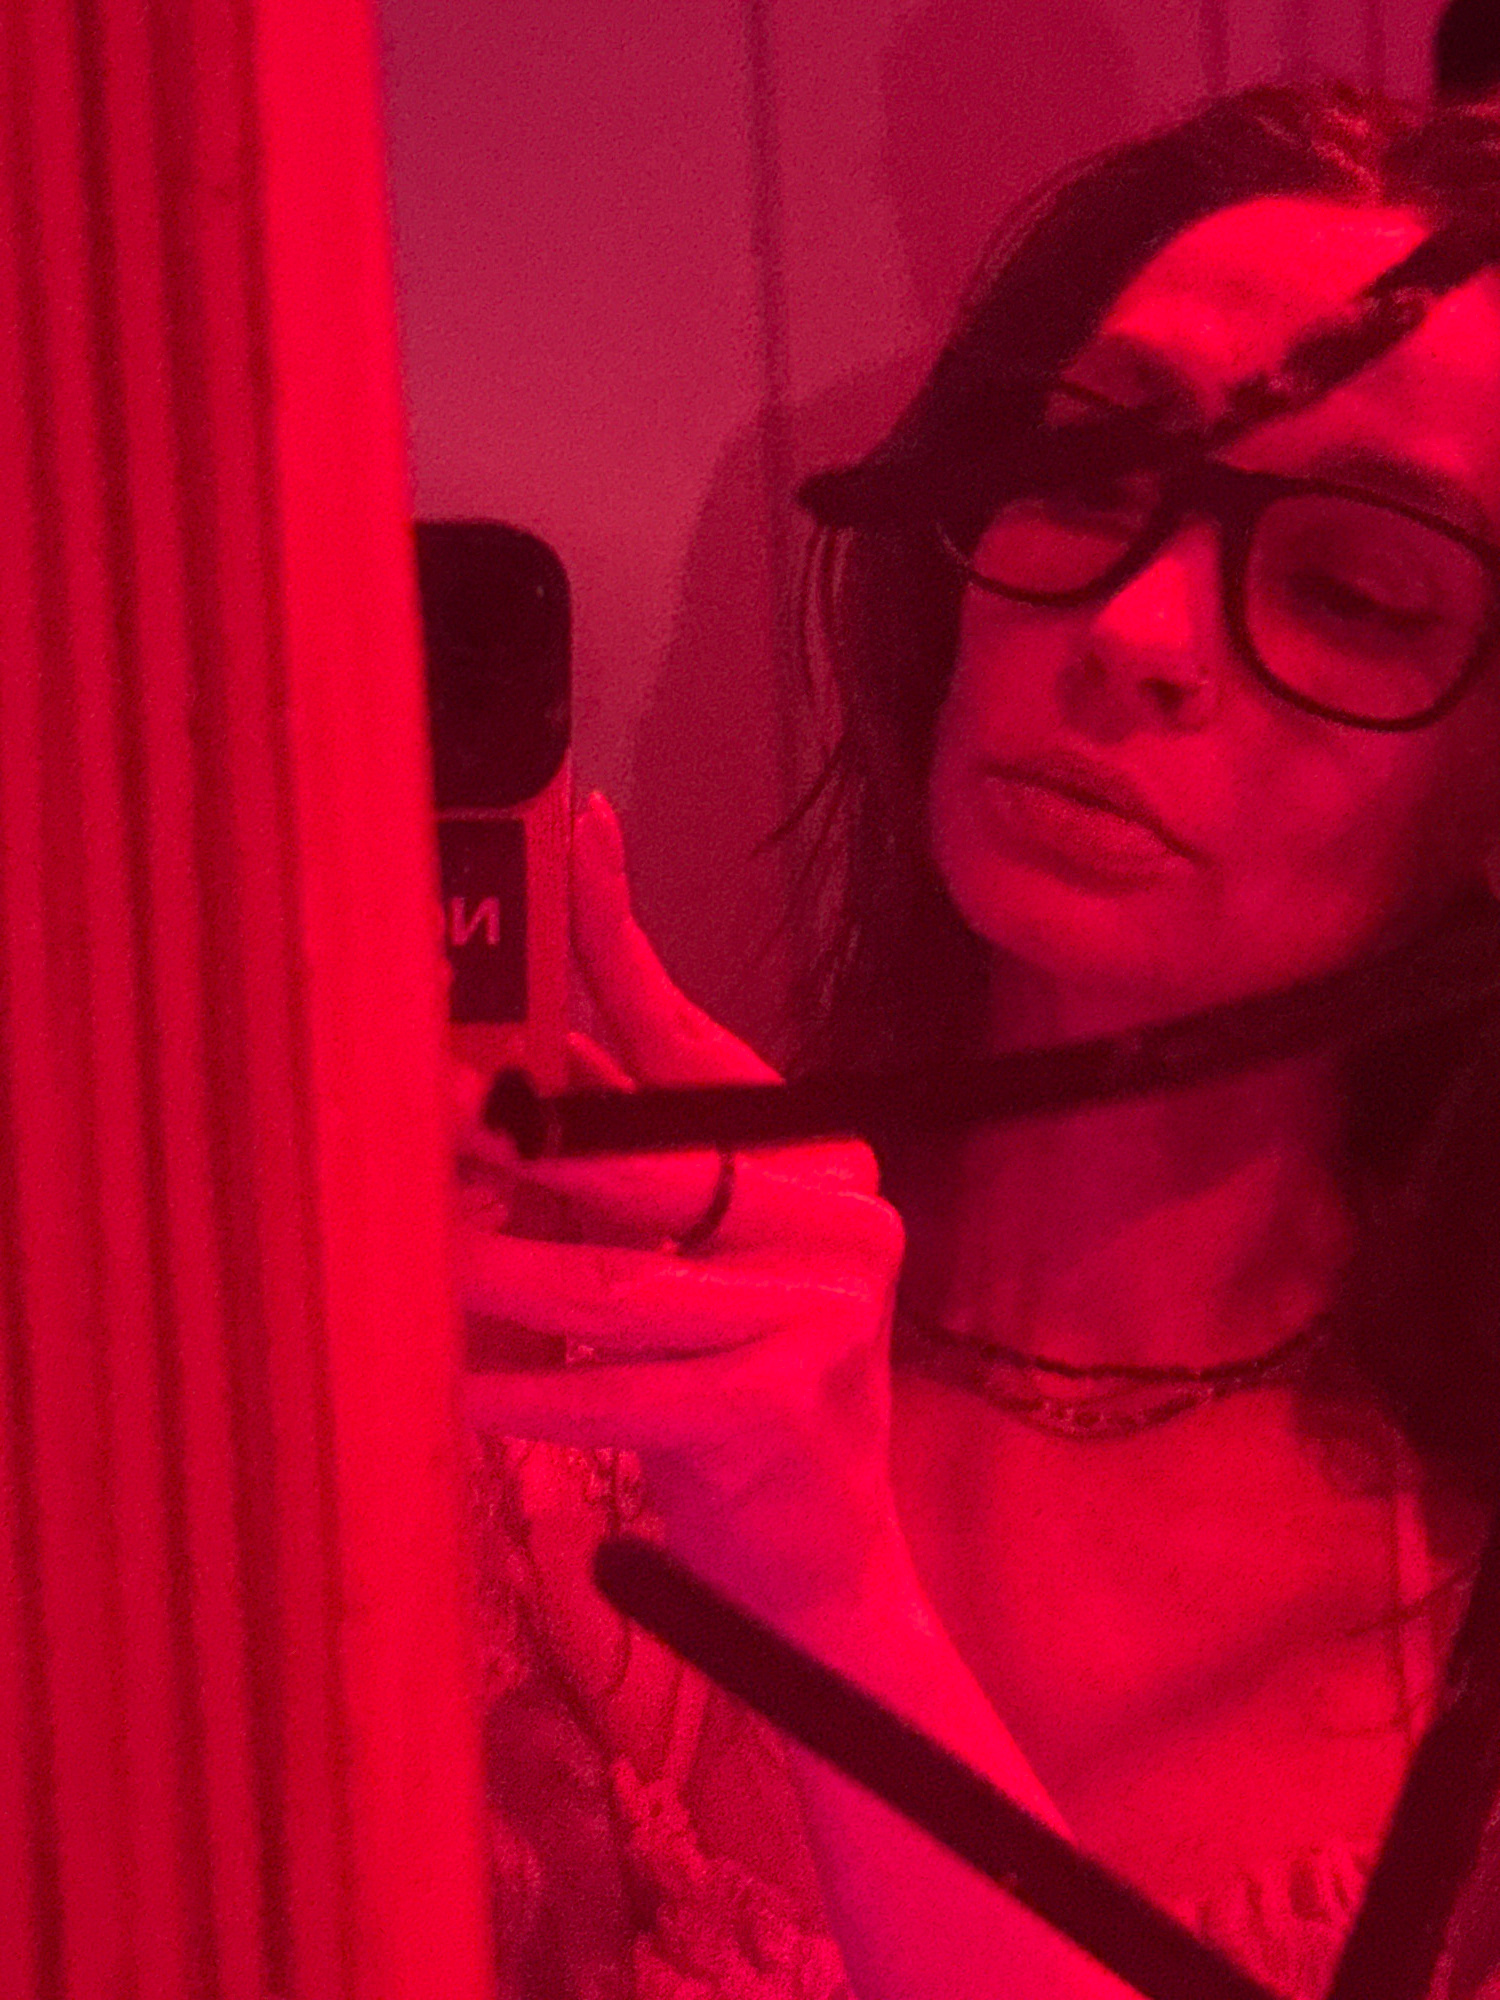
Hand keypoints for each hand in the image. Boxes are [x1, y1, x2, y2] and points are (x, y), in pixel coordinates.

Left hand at [455, 793, 905, 1627]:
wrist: (820, 1547)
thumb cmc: (736, 1380)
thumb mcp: (698, 1251)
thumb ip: (636, 1152)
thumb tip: (530, 1051)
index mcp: (821, 1162)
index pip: (705, 1046)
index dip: (628, 947)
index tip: (581, 840)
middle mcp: (843, 1221)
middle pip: (649, 1161)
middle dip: (516, 1140)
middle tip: (411, 1112)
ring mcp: (827, 1315)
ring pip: (618, 1276)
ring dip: (496, 1273)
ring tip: (404, 1260)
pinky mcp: (785, 1407)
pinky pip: (626, 1387)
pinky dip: (536, 1389)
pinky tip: (460, 1389)